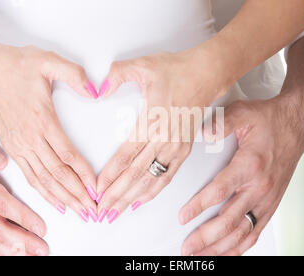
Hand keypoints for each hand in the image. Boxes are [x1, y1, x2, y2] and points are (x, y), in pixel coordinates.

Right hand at [0, 41, 98, 220]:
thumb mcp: (49, 61)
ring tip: (80, 212)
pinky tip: (57, 203)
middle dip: (78, 194)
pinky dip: (44, 192)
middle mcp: (30, 138)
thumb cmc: (17, 67)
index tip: (97, 188)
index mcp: (42, 119)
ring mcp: (19, 146)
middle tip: (94, 210)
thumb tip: (95, 90)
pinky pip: (31, 176)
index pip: (67, 154)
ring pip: (44, 179)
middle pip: (58, 173)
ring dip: (64, 197)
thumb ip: (74, 75)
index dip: (84, 174)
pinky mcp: (12, 148)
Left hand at [96, 52, 227, 222]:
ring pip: (150, 179)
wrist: (207, 74)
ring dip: (131, 198)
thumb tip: (97, 89)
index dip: (109, 175)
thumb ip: (117, 75)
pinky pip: (167, 176)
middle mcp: (165, 139)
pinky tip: (141, 201)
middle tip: (100, 211)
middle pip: (135, 174)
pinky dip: (153, 191)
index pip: (125, 155)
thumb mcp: (143, 65)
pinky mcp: (184, 149)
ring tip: (115, 212)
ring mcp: (176, 147)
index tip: (95, 190)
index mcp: (152, 121)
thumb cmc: (177, 70)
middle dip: (116, 195)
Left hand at [179, 96, 303, 255]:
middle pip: (230, 220)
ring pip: (243, 232)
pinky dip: (241, 246)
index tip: (183, 216)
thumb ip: (221, 123)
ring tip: (201, 256)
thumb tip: (201, 134)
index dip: (199, 206)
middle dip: (206, 237)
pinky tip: (227, 253)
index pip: (221, 191)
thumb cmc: (270, 120)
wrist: (297, 126)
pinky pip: (256, 231)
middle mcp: (260, 186)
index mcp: (250, 164)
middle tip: (187, 247)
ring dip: (221, 247)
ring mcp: (267, 198)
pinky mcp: (271, 203)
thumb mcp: (244, 112)